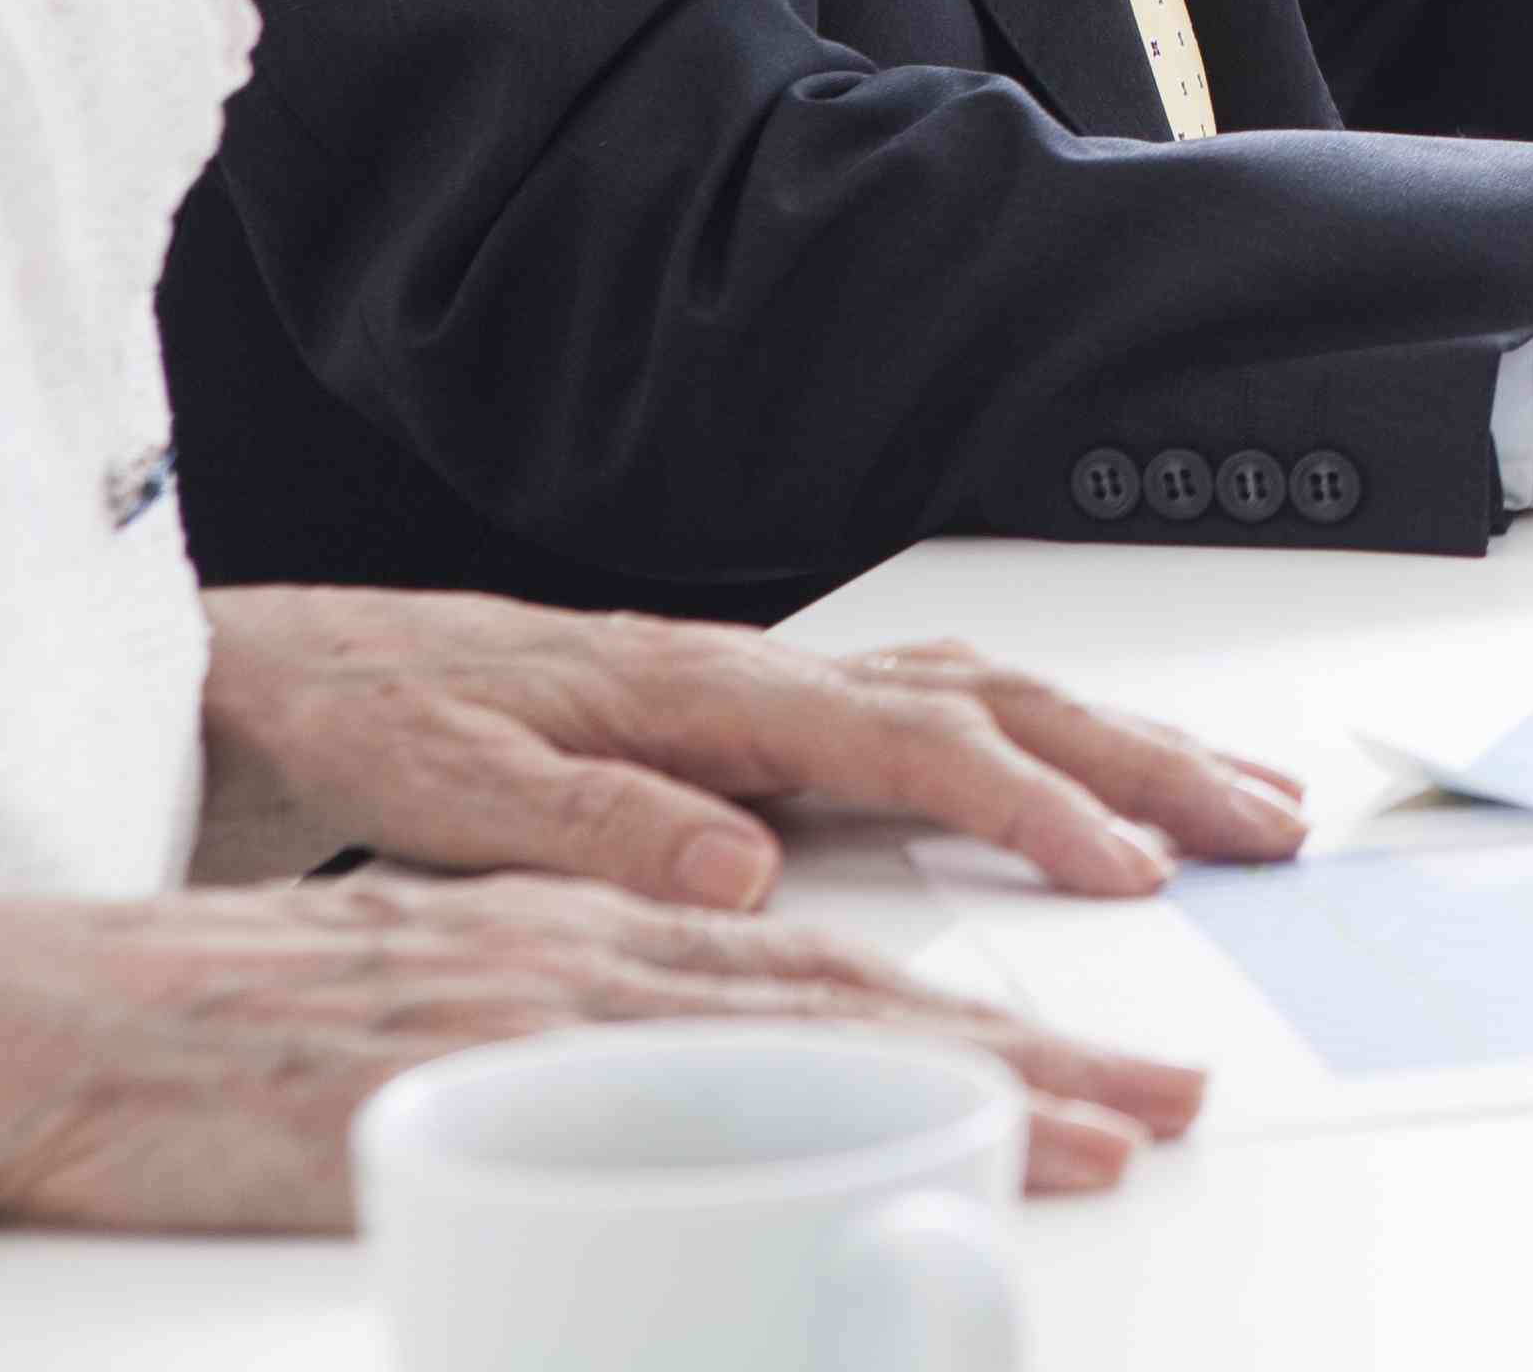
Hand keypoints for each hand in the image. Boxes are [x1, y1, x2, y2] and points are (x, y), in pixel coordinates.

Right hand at [0, 873, 1203, 1230]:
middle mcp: (589, 941)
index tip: (1118, 1074)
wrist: (29, 1020)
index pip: (834, 966)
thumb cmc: (213, 1036)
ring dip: (969, 1080)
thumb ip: (568, 1031)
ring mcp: (532, 1004)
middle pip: (862, 985)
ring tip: (1110, 1132)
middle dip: (1039, 1043)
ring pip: (801, 1023)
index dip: (985, 1017)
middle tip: (1186, 1099)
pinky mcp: (461, 1067)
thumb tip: (685, 1093)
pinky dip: (782, 1106)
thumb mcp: (435, 1017)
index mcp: (591, 924)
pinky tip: (866, 1135)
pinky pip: (657, 1086)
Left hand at [199, 586, 1300, 907]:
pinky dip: (1030, 737)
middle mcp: (750, 668)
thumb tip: (748, 867)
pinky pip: (925, 711)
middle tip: (1266, 823)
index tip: (1128, 866)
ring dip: (1113, 741)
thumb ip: (598, 824)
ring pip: (978, 695)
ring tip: (1233, 794)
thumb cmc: (346, 718)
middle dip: (1141, 758)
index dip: (1030, 804)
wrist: (266, 665)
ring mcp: (755, 683)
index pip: (909, 743)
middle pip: (990, 699)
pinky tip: (1078, 771)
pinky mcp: (740, 713)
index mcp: (699, 685)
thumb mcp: (443, 784)